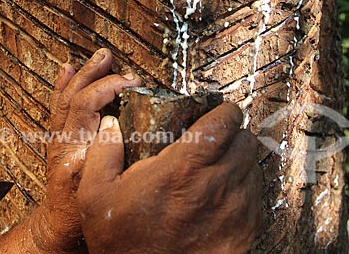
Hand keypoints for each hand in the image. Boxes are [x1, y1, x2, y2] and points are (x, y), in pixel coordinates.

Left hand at [31, 48, 140, 253]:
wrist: (59, 222)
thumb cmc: (83, 211)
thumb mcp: (102, 186)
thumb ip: (110, 155)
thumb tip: (116, 122)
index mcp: (77, 147)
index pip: (89, 104)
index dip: (110, 87)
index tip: (133, 82)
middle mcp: (64, 138)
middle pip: (76, 95)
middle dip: (96, 74)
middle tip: (113, 60)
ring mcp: (58, 137)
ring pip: (66, 96)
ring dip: (83, 73)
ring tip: (98, 56)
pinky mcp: (58, 137)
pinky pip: (58, 105)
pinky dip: (62, 84)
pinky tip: (67, 69)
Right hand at [77, 102, 262, 253]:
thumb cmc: (122, 243)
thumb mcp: (96, 194)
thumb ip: (103, 152)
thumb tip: (110, 124)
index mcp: (183, 168)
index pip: (224, 122)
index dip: (225, 112)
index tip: (218, 112)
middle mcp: (217, 186)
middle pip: (246, 141)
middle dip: (234, 134)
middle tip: (218, 140)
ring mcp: (235, 211)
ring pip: (254, 167)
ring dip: (241, 161)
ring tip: (221, 167)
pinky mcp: (245, 234)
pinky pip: (257, 197)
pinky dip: (245, 189)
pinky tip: (225, 195)